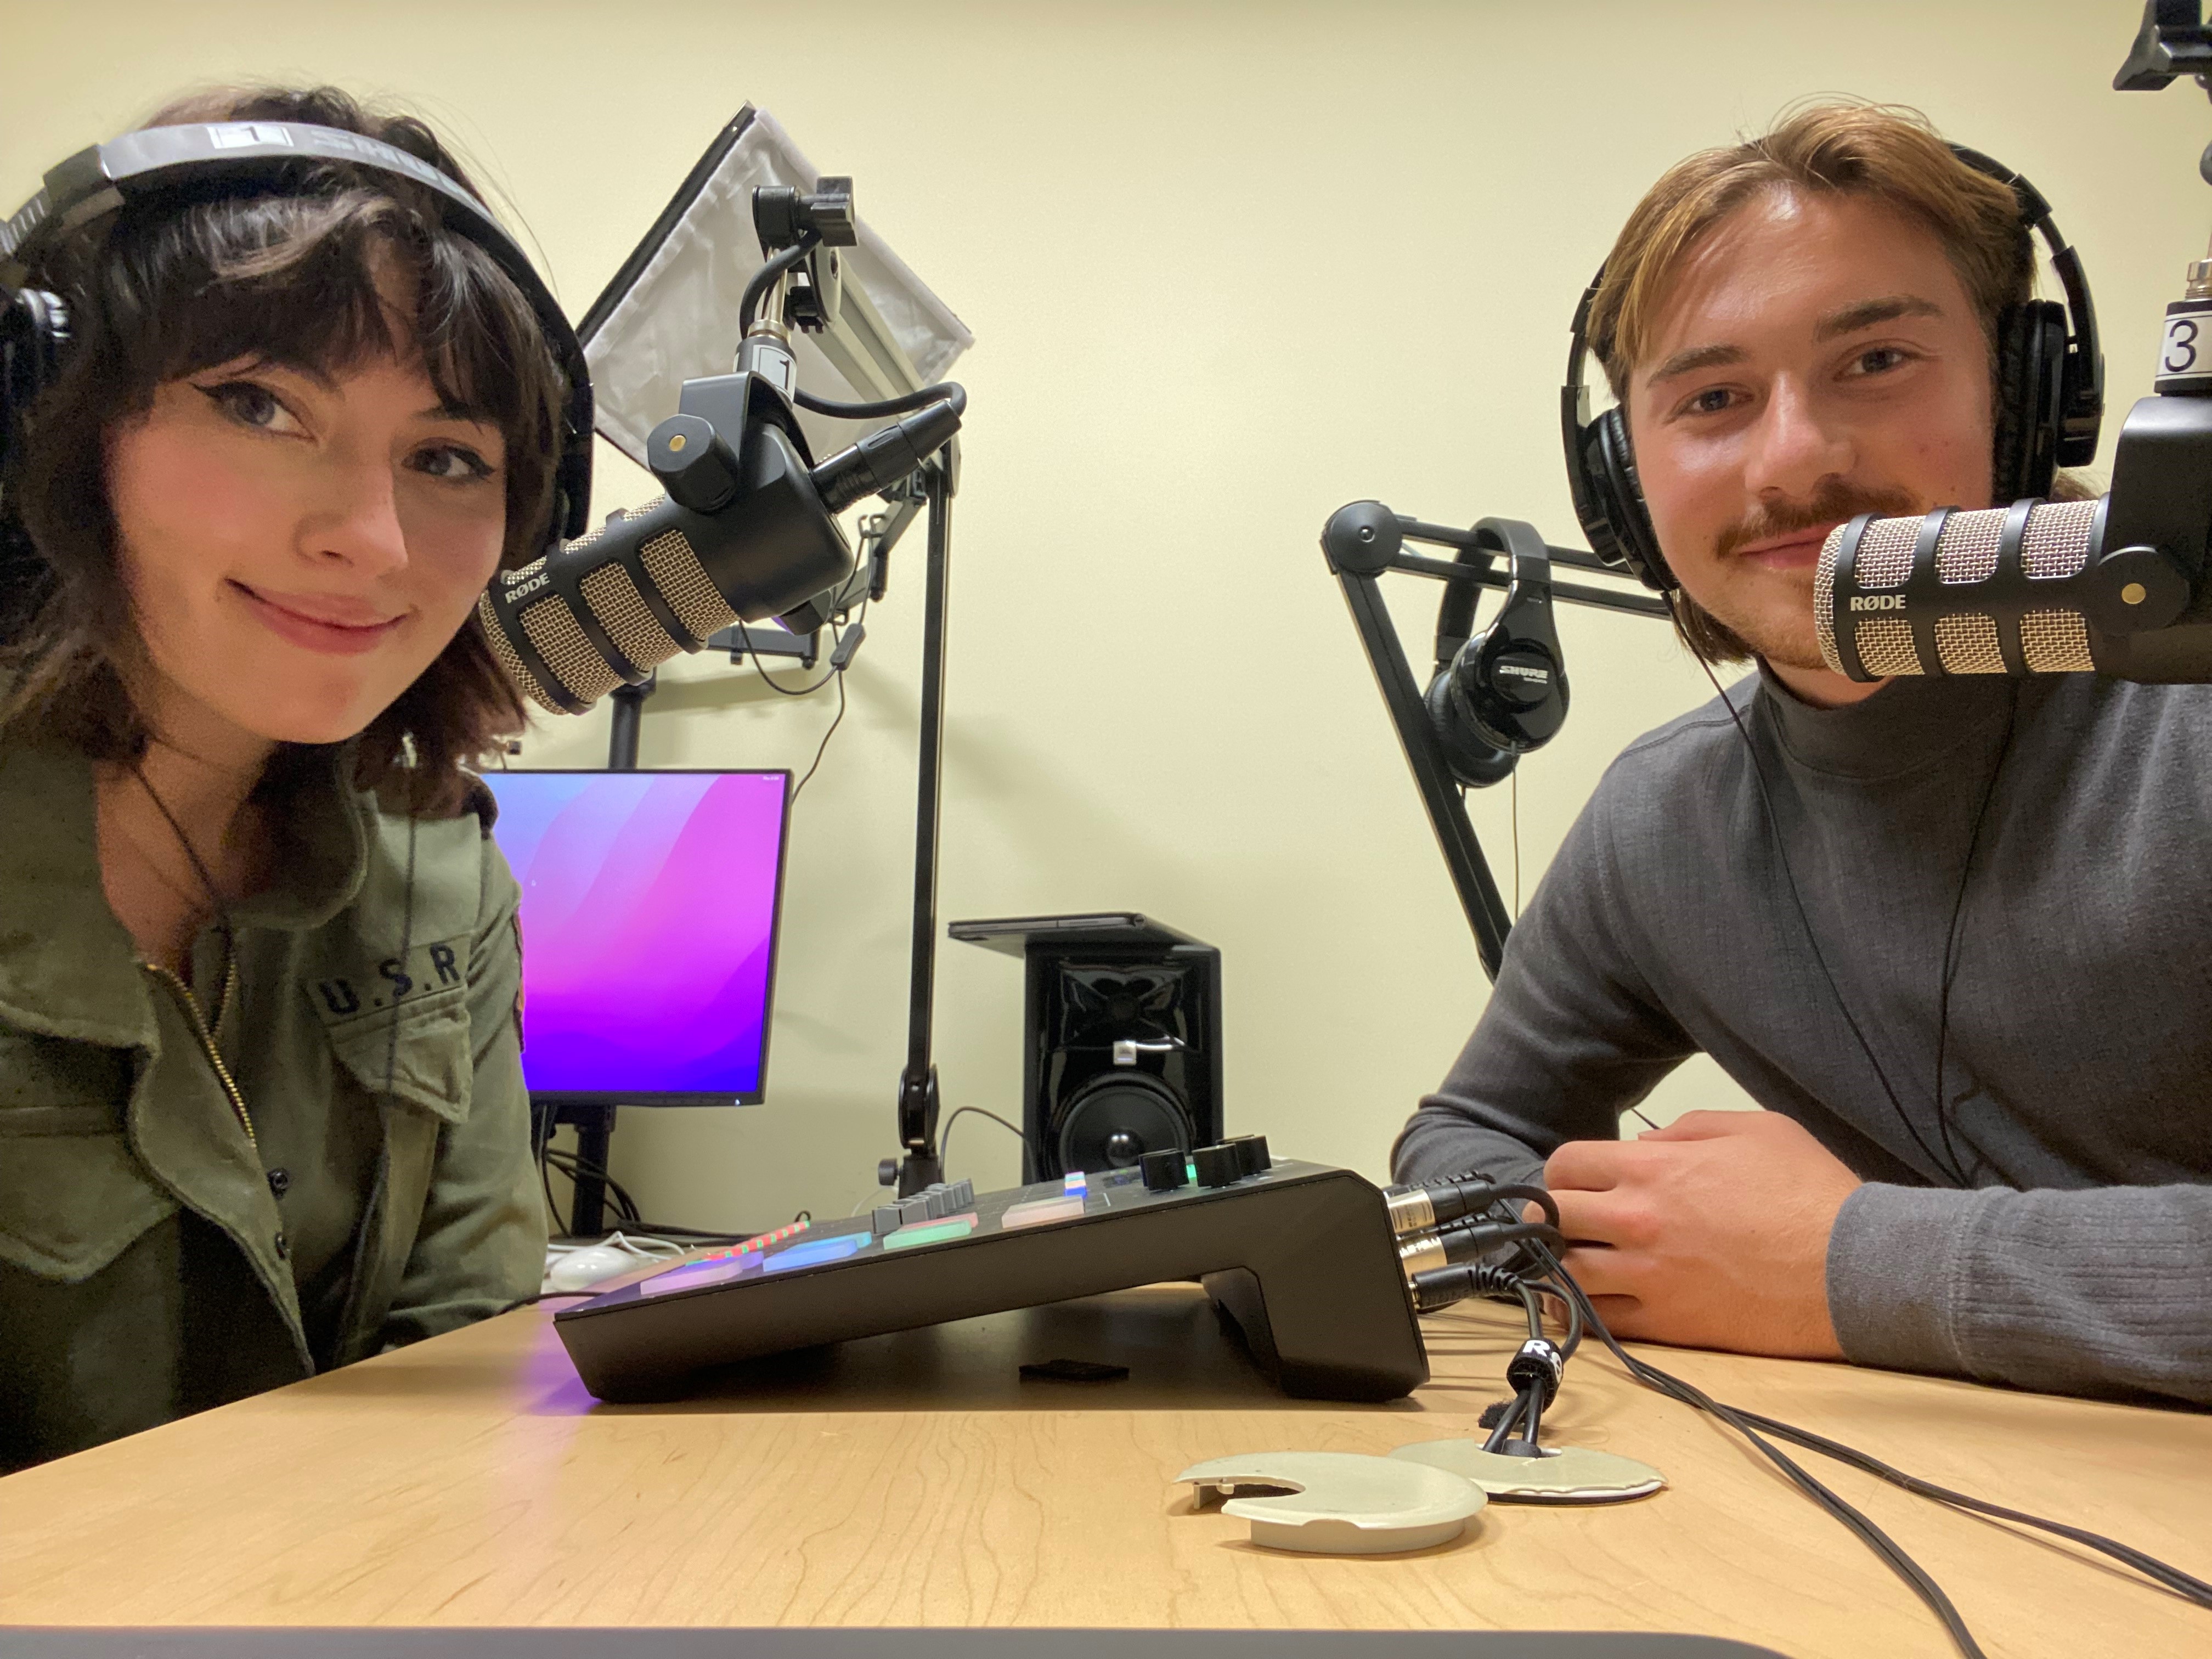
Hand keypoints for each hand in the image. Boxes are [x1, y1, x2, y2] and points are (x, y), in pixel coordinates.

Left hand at [1537, 1110, 1860, 1358]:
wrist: (1851, 1267)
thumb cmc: (1809, 1192)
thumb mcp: (1753, 1129)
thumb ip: (1688, 1127)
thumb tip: (1648, 1141)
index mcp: (1653, 1167)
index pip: (1565, 1165)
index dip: (1565, 1173)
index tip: (1577, 1183)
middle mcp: (1638, 1220)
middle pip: (1552, 1218)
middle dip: (1554, 1217)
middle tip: (1568, 1225)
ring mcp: (1649, 1276)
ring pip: (1564, 1274)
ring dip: (1564, 1267)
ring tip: (1578, 1265)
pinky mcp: (1668, 1323)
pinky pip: (1599, 1321)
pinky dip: (1585, 1313)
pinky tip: (1592, 1304)